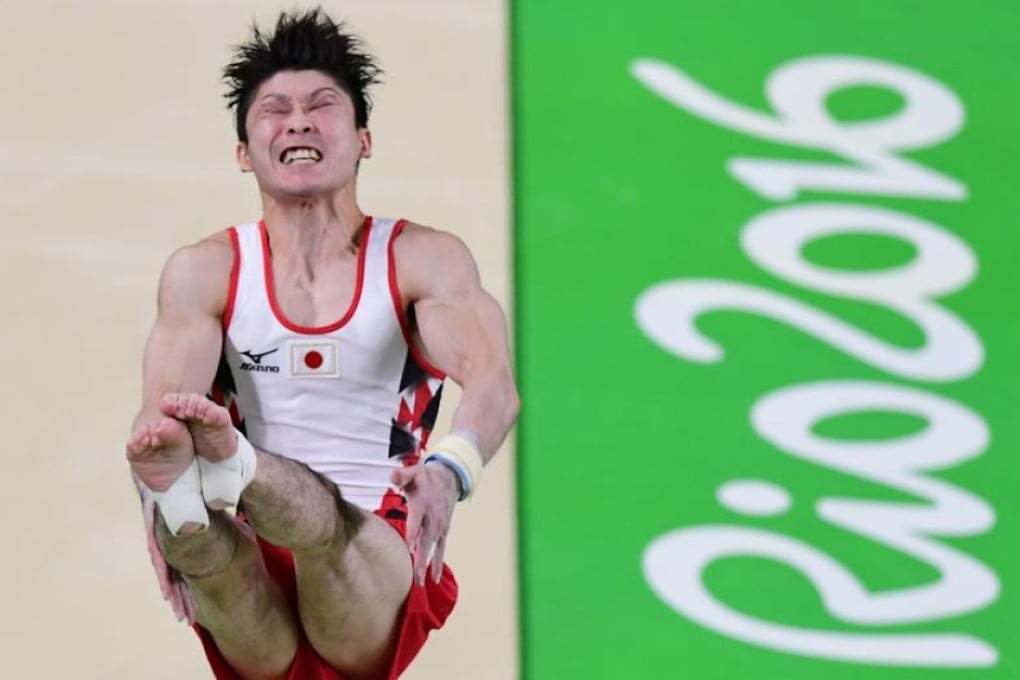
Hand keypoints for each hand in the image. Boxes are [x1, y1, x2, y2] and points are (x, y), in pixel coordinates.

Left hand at [391, 461, 460, 584]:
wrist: (450, 477)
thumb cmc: (425, 477)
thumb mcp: (413, 471)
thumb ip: (401, 475)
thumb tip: (392, 476)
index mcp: (423, 504)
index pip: (417, 521)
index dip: (414, 534)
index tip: (410, 548)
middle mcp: (433, 518)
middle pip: (426, 541)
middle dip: (420, 559)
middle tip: (415, 577)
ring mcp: (440, 526)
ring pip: (433, 548)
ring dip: (427, 566)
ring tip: (422, 584)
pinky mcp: (444, 530)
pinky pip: (441, 549)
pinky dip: (437, 563)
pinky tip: (434, 579)